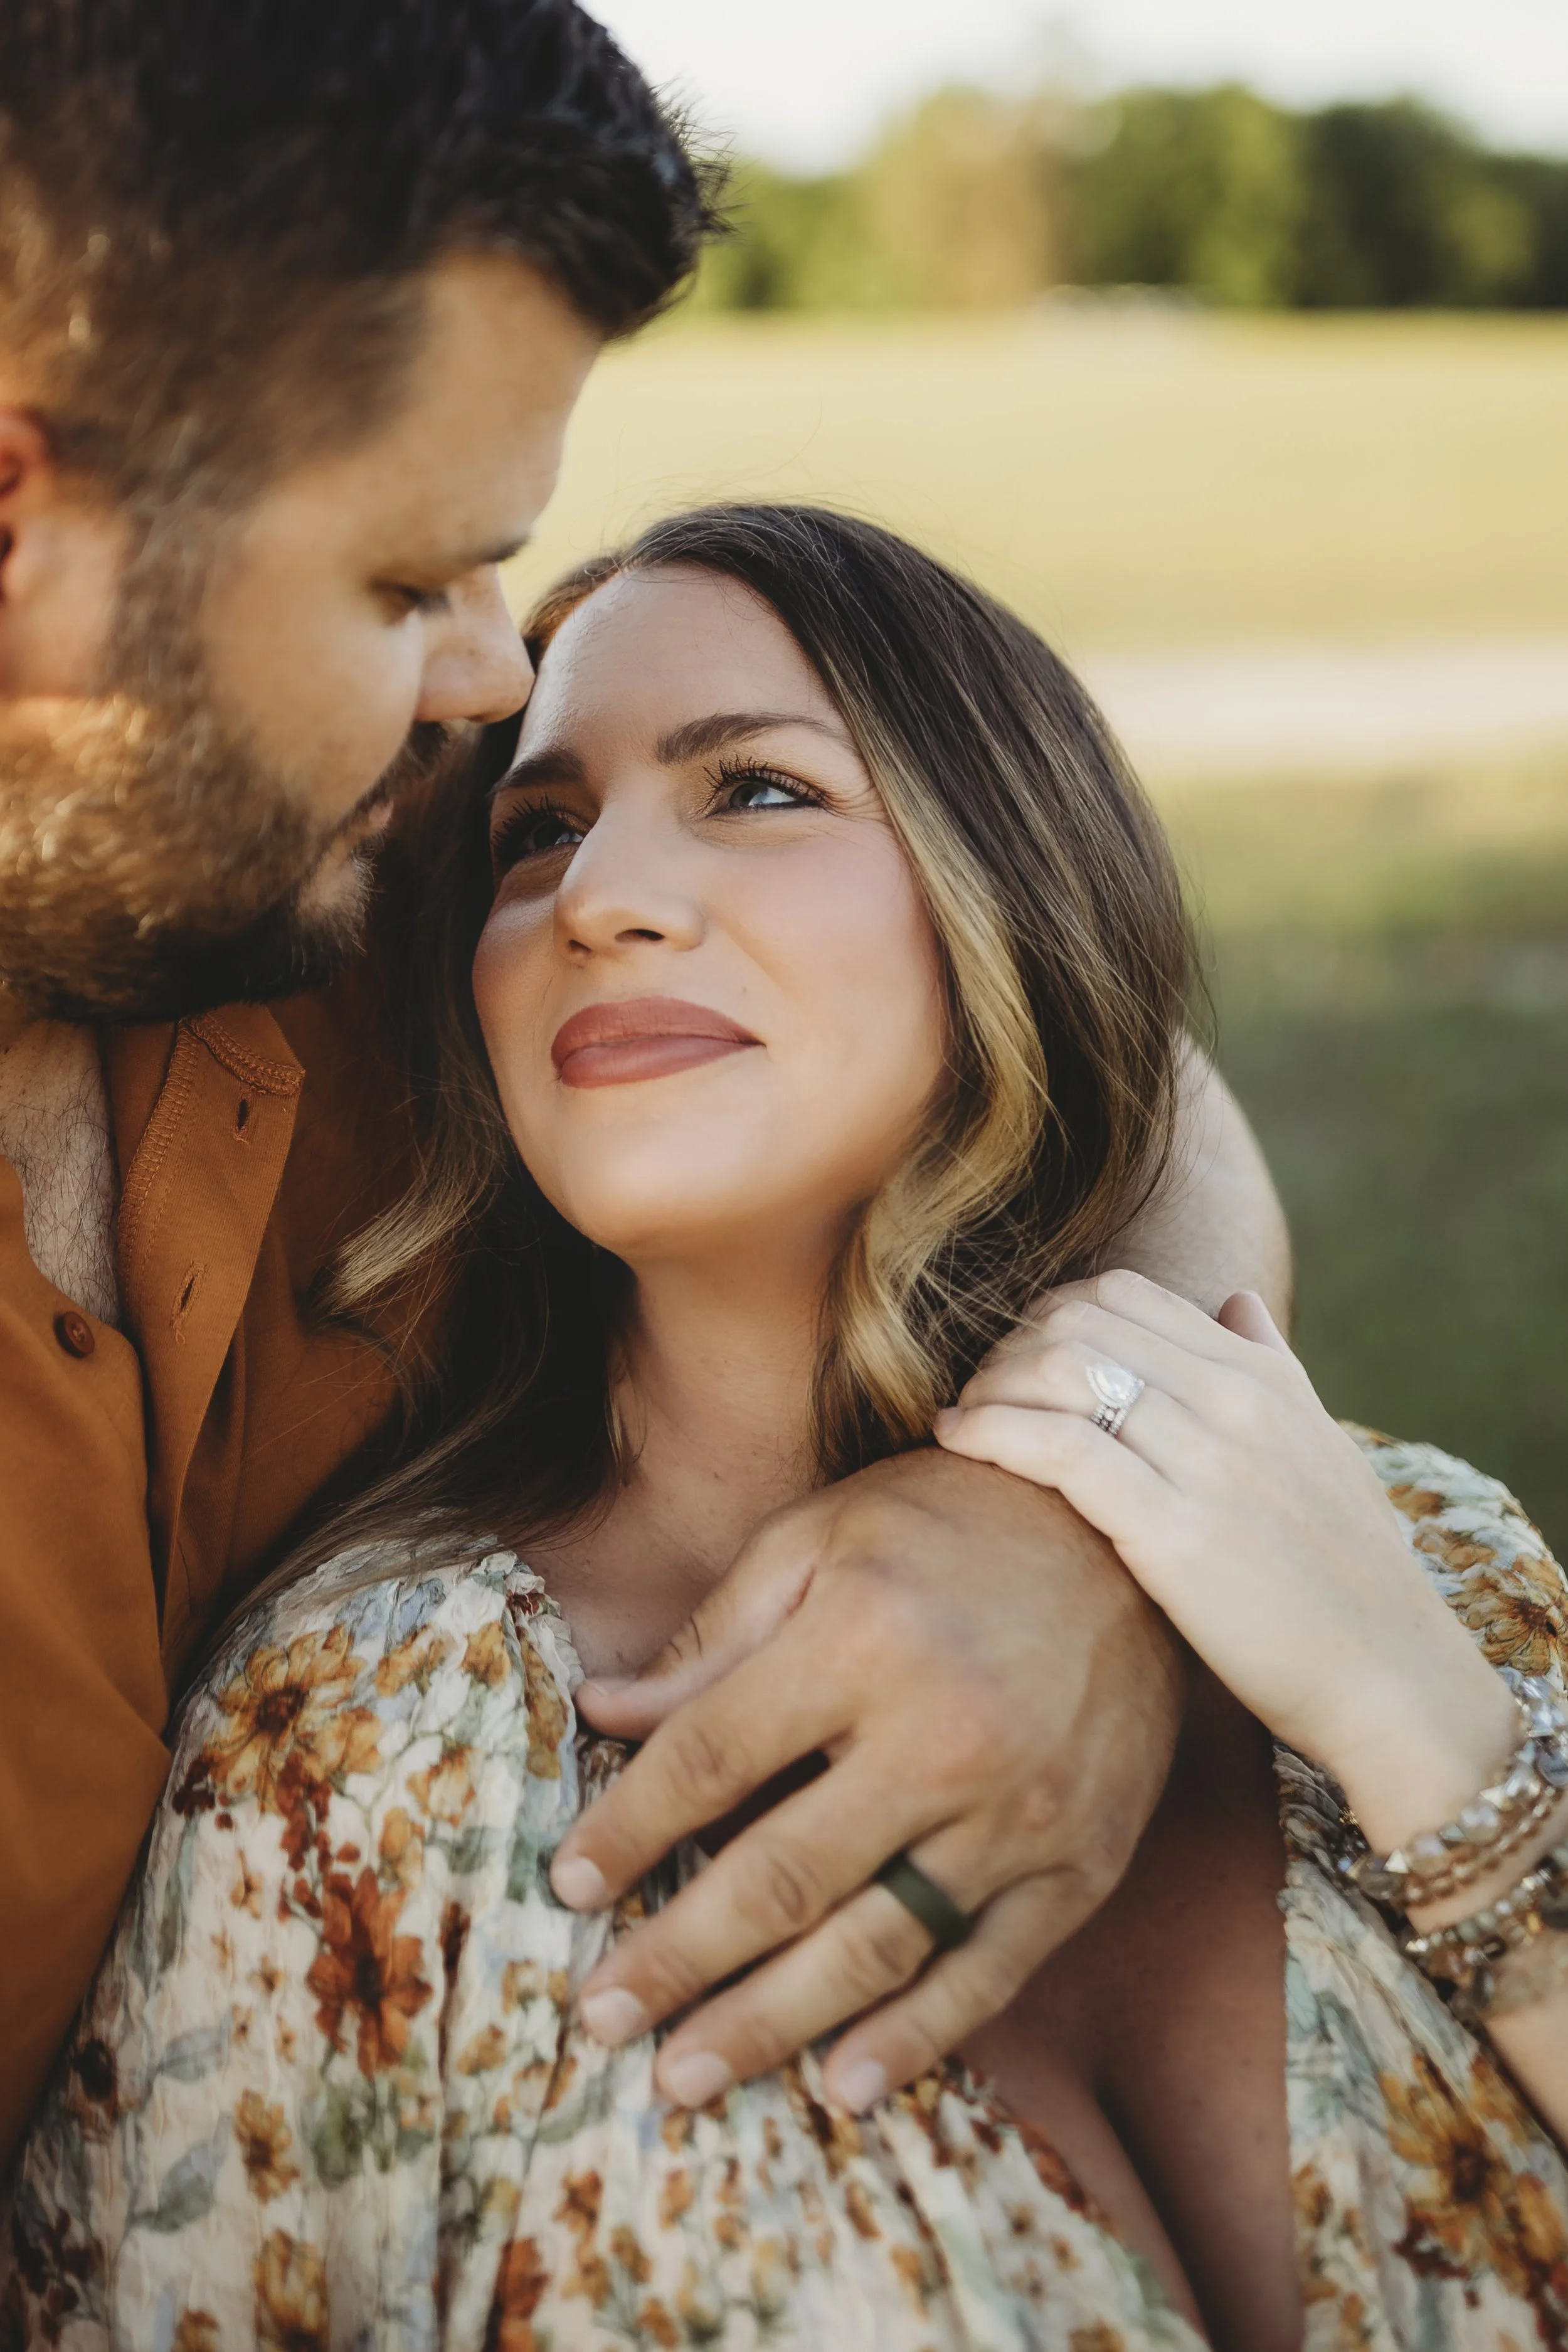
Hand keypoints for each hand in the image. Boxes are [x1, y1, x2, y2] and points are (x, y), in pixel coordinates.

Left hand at [549, 1446, 1182, 2111]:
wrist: (1129, 1535)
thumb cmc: (950, 1526)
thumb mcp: (818, 1540)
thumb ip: (714, 1639)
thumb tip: (604, 1711)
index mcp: (860, 1639)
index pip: (711, 1759)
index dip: (629, 1829)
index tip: (568, 1883)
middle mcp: (940, 1735)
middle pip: (780, 1876)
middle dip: (676, 1958)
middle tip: (601, 2017)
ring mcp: (1018, 1812)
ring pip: (875, 1946)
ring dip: (770, 2022)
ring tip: (684, 2077)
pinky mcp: (1081, 1863)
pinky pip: (988, 1970)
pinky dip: (916, 2038)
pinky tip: (844, 2085)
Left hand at [935, 1270, 1518, 1849]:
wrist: (1390, 1675)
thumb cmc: (1344, 1573)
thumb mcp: (1319, 1445)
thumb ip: (1271, 1365)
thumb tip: (1234, 1299)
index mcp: (1262, 1375)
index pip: (1123, 1295)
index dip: (1047, 1316)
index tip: (1014, 1362)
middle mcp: (1234, 1400)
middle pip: (1079, 1322)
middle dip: (1007, 1348)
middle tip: (976, 1395)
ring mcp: (1206, 1461)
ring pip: (1062, 1372)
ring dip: (989, 1387)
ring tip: (961, 1421)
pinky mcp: (1174, 1531)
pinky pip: (1059, 1449)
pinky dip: (992, 1433)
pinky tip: (956, 1444)